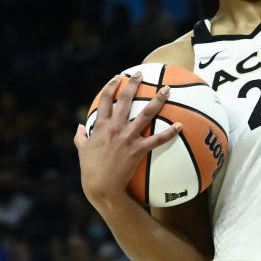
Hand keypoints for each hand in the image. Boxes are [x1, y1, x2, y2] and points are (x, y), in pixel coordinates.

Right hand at [73, 72, 179, 206]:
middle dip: (133, 84)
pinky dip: (170, 133)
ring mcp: (127, 138)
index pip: (104, 100)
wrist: (101, 187)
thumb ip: (81, 136)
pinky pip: (157, 139)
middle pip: (125, 100)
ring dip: (158, 100)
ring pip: (146, 114)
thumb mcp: (82, 150)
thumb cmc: (90, 170)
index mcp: (100, 126)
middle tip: (141, 73)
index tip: (117, 78)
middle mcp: (114, 128)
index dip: (110, 87)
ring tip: (167, 89)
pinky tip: (180, 125)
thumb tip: (80, 126)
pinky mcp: (137, 150)